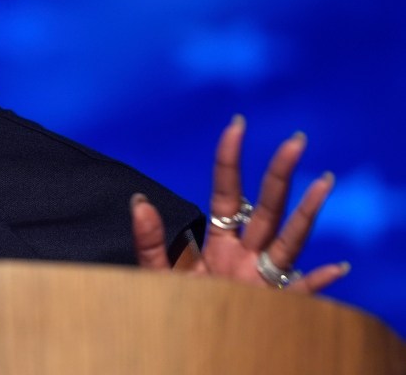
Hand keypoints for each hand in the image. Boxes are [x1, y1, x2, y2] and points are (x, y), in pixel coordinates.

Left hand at [131, 115, 348, 292]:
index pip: (228, 192)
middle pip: (268, 207)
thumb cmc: (173, 309)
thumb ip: (150, 240)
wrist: (185, 348)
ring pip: (290, 240)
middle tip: (295, 140)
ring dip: (307, 212)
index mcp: (219, 241)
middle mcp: (247, 255)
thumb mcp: (157, 274)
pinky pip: (301, 295)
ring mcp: (263, 280)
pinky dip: (319, 283)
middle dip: (280, 173)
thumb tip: (138, 201)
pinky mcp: (274, 308)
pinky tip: (337, 268)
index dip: (231, 160)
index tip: (236, 126)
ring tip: (324, 181)